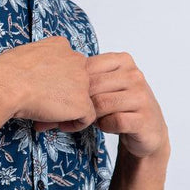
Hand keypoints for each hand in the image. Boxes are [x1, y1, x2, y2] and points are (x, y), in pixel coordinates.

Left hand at [34, 50, 168, 160]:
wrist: (149, 129)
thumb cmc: (118, 105)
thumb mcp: (101, 88)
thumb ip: (81, 80)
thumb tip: (41, 82)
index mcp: (122, 60)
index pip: (86, 68)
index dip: (65, 84)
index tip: (49, 99)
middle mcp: (134, 75)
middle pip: (91, 87)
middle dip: (70, 104)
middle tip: (52, 119)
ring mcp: (141, 96)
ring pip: (101, 104)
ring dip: (84, 117)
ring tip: (74, 124)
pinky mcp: (144, 118)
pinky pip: (114, 121)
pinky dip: (103, 126)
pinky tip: (101, 127)